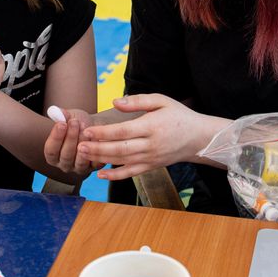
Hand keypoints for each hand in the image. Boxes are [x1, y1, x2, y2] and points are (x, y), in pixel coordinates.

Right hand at [43, 108, 102, 180]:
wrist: (95, 128)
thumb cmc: (78, 124)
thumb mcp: (69, 117)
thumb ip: (61, 115)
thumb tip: (54, 111)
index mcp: (53, 155)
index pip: (51, 150)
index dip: (55, 137)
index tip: (61, 123)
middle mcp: (65, 164)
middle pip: (65, 155)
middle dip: (70, 137)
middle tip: (75, 122)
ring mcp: (79, 168)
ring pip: (79, 161)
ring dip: (83, 143)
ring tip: (86, 129)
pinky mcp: (94, 168)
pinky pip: (94, 163)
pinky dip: (96, 150)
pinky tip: (97, 137)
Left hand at [78, 94, 215, 180]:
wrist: (198, 138)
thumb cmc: (178, 116)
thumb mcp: (162, 100)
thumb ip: (138, 100)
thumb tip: (115, 102)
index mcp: (152, 126)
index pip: (123, 131)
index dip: (103, 132)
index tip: (87, 130)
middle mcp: (151, 145)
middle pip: (119, 149)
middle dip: (97, 148)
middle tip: (79, 145)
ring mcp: (151, 158)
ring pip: (122, 161)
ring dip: (101, 159)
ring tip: (83, 155)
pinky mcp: (151, 167)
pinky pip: (131, 173)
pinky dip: (114, 176)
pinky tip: (100, 174)